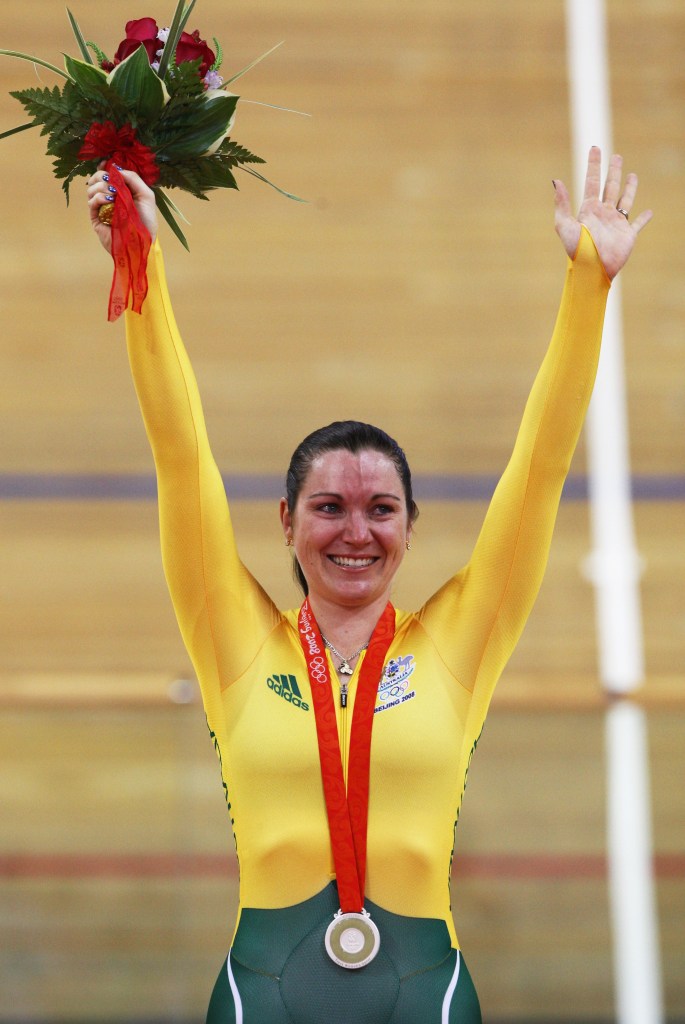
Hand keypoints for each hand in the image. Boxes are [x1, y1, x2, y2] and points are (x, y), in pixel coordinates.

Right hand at [86, 163, 157, 253]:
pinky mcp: (97, 218)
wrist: (143, 242)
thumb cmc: (147, 221)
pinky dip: (99, 197)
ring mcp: (102, 207)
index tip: (105, 164)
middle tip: (112, 182)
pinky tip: (109, 200)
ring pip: (91, 188)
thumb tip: (116, 168)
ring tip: (113, 195)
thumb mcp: (146, 195)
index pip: (106, 174)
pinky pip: (91, 202)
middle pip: (96, 178)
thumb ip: (133, 178)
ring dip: (101, 186)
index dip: (104, 167)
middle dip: (102, 176)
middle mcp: (109, 196)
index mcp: (121, 190)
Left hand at [553, 146, 651, 279]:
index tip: (595, 148)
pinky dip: (644, 218)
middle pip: (610, 186)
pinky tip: (649, 212)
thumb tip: (556, 180)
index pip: (592, 181)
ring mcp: (616, 223)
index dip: (593, 164)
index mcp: (589, 209)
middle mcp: (603, 213)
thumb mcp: (564, 225)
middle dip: (613, 171)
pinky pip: (638, 224)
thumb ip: (561, 203)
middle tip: (616, 155)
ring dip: (629, 188)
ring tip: (632, 175)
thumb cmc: (576, 250)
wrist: (591, 269)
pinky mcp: (628, 235)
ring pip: (625, 200)